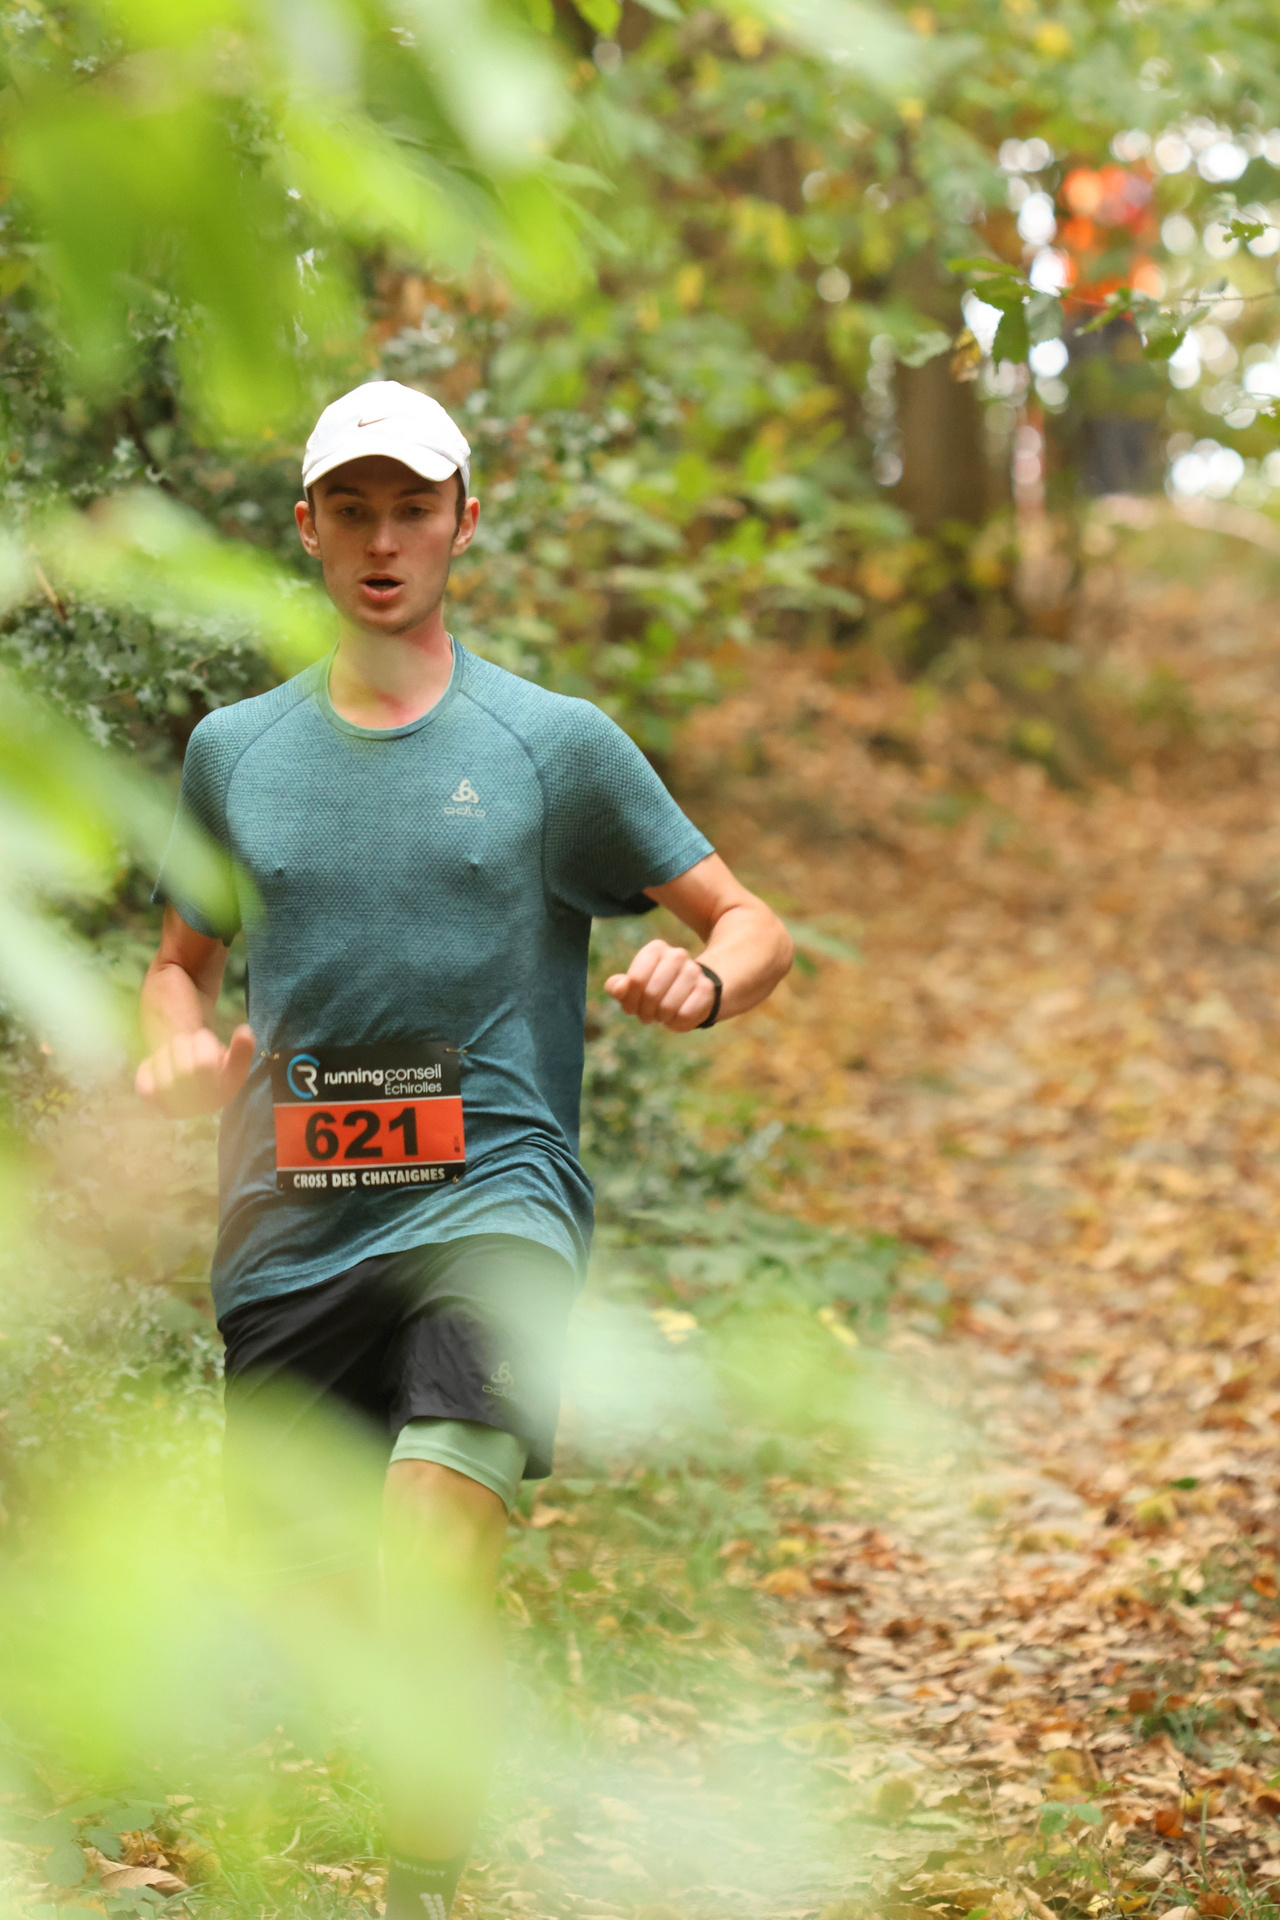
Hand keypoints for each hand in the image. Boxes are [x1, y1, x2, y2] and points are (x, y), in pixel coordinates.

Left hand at [135, 1023, 256, 1116]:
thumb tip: (244, 1031)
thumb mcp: (236, 1060)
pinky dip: (153, 1060)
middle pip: (180, 1061)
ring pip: (162, 1060)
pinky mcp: (149, 1097)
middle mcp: (194, 1107)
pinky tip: (163, 1064)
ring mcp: (169, 1105)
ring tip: (178, 1054)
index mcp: (220, 1096)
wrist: (195, 1091)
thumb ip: (244, 1047)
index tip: (205, 1039)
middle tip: (190, 1044)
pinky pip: (146, 1070)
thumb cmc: (218, 1071)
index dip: (203, 1041)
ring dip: (169, 1048)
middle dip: (185, 1043)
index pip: (204, 1063)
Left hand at [604, 940, 716, 1031]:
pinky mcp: (706, 989)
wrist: (690, 994)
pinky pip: (684, 1014)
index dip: (630, 1000)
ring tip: (663, 1014)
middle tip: (648, 1014)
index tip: (633, 1006)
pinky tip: (678, 1015)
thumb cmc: (654, 991)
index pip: (634, 980)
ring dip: (661, 1017)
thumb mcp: (632, 988)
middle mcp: (677, 955)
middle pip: (650, 993)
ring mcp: (694, 971)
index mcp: (656, 949)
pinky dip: (677, 1022)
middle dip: (645, 1011)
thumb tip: (619, 988)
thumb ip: (617, 986)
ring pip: (667, 1006)